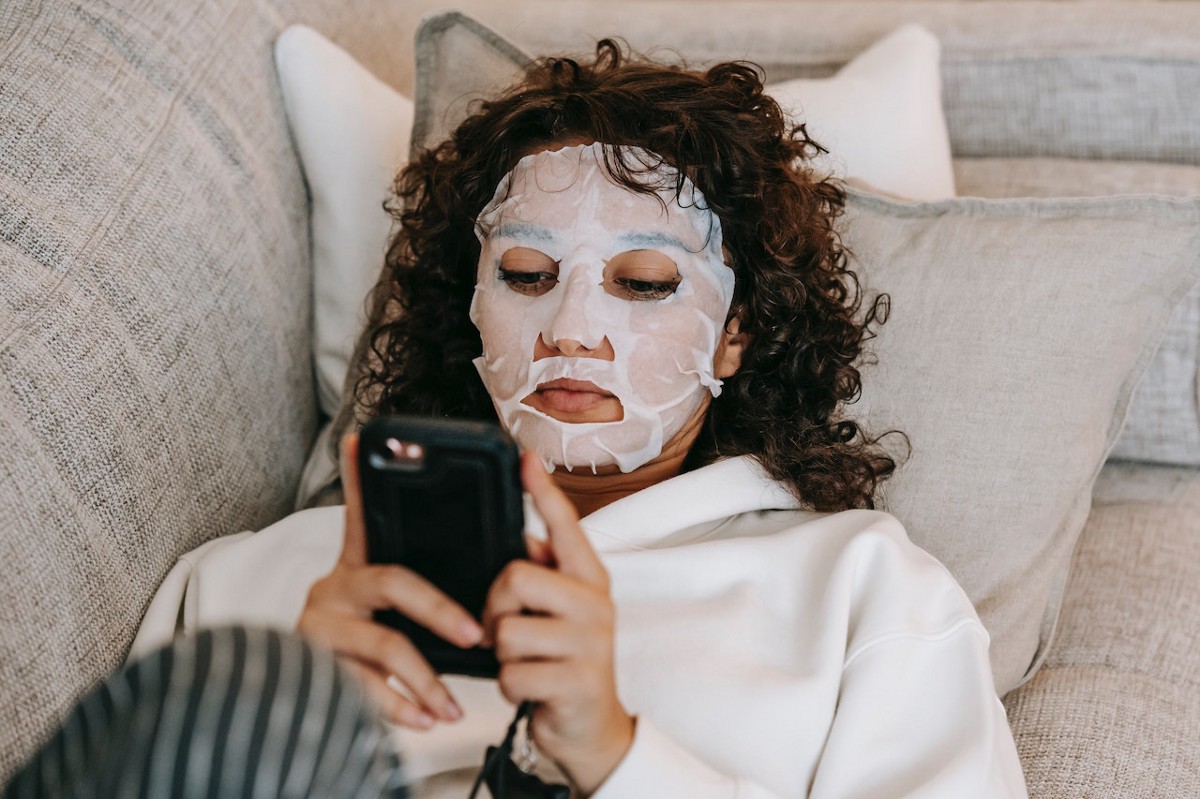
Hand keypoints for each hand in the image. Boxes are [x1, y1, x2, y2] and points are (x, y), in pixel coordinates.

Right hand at [296, 434, 482, 728]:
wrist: (305, 707)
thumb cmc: (370, 647)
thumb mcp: (395, 612)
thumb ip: (432, 585)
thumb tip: (514, 552)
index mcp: (358, 565)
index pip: (362, 516)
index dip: (358, 479)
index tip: (360, 440)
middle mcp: (334, 588)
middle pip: (392, 582)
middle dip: (439, 610)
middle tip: (477, 633)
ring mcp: (320, 627)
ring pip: (383, 643)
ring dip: (426, 677)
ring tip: (454, 704)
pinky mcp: (313, 667)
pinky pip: (361, 686)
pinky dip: (398, 707)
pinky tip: (424, 718)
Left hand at [482, 452, 634, 794]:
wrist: (592, 731)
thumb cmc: (565, 662)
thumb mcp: (559, 613)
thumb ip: (544, 575)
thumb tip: (523, 537)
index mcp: (589, 579)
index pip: (565, 525)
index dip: (543, 491)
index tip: (525, 458)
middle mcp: (595, 604)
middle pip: (515, 576)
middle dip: (494, 606)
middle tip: (502, 629)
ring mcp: (590, 643)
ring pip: (506, 630)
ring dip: (502, 654)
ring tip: (524, 662)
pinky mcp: (576, 682)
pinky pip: (512, 673)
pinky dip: (509, 685)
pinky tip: (530, 688)